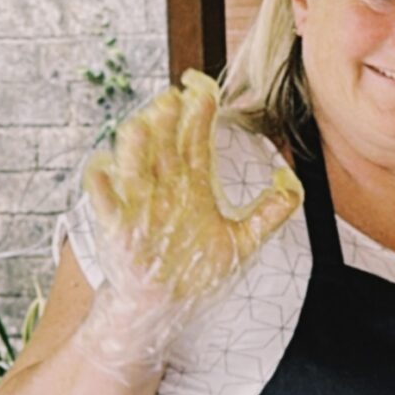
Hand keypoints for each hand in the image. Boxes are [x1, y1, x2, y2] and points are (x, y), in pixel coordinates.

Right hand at [71, 70, 301, 383]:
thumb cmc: (196, 272)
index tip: (204, 86)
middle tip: (174, 98)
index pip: (195, 138)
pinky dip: (102, 188)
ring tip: (142, 125)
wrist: (162, 308)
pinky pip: (105, 206)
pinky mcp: (119, 232)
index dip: (199, 111)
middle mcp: (164, 189)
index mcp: (191, 184)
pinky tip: (102, 168)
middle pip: (165, 145)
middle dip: (168, 121)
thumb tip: (292, 181)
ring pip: (135, 168)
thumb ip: (270, 213)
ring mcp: (139, 208)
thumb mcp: (241, 243)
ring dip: (136, 147)